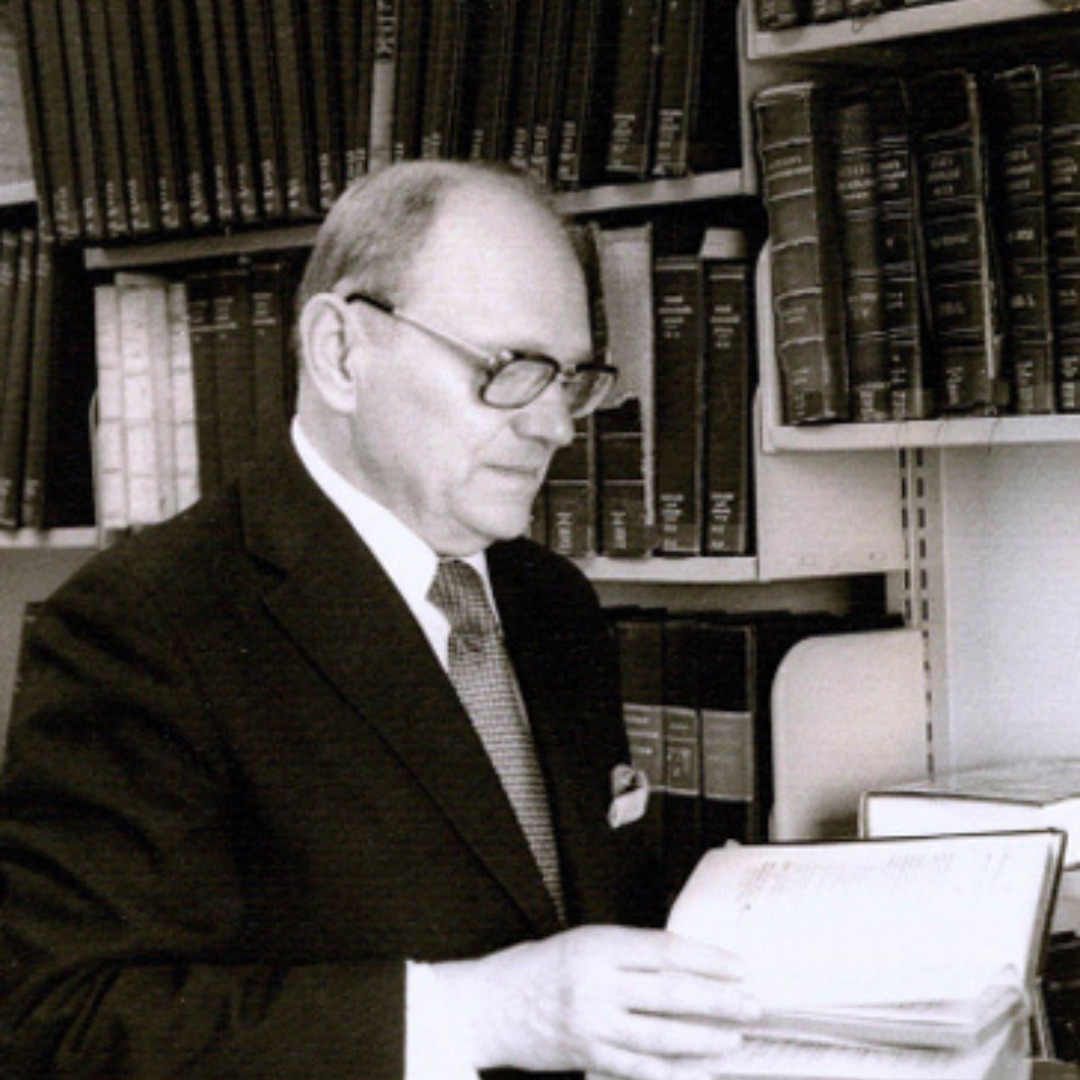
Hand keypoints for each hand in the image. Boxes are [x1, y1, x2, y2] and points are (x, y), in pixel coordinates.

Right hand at [434, 924, 760, 1079]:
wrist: (489, 1004)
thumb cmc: (536, 968)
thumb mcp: (582, 943)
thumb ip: (627, 953)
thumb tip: (683, 964)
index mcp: (597, 946)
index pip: (664, 951)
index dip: (706, 959)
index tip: (737, 965)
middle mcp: (596, 984)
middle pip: (670, 993)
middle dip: (718, 999)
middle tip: (752, 1002)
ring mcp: (592, 1024)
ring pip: (661, 1034)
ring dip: (704, 1038)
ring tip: (735, 1037)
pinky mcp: (588, 1055)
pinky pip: (640, 1068)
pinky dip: (674, 1070)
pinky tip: (700, 1068)